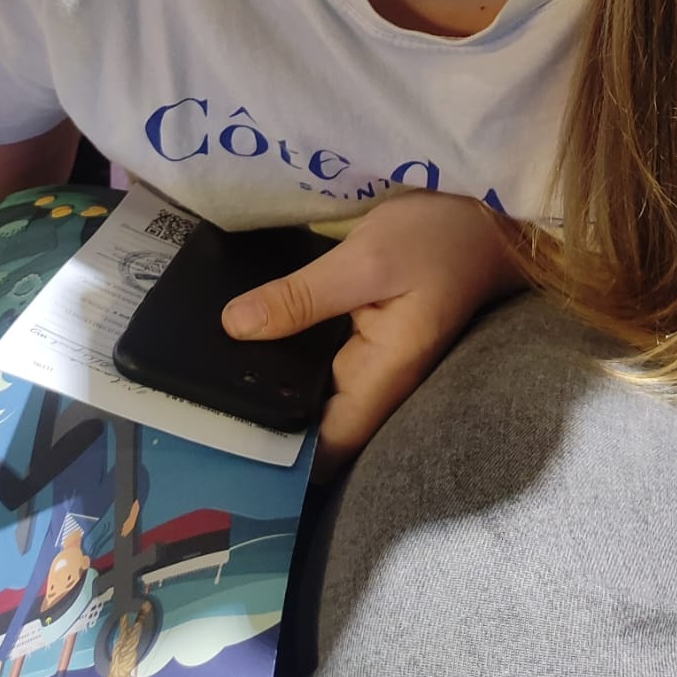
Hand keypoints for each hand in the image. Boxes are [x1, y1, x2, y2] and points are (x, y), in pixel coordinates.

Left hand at [222, 191, 526, 477]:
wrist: (487, 214)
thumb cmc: (438, 237)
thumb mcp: (367, 258)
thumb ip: (301, 296)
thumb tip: (233, 328)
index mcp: (383, 379)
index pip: (324, 453)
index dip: (275, 462)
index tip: (216, 451)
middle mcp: (377, 385)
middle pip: (312, 429)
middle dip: (258, 424)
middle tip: (189, 410)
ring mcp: (371, 364)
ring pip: (311, 396)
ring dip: (267, 389)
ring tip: (199, 379)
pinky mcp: (365, 339)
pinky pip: (318, 363)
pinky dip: (284, 358)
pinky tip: (242, 344)